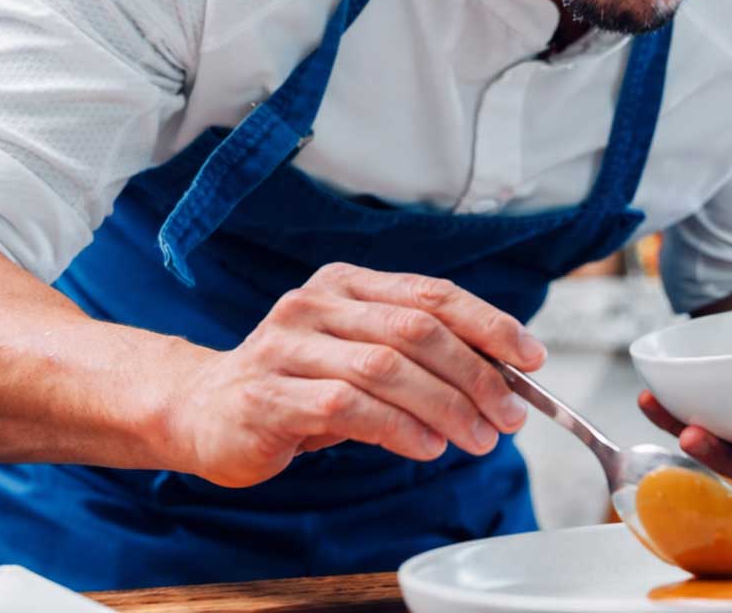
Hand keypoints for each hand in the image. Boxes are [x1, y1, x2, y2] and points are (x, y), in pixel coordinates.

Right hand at [163, 263, 544, 487]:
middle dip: (475, 375)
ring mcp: (286, 347)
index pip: (432, 293)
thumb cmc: (295, 385)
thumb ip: (417, 356)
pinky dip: (399, 429)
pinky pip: (348, 408)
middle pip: (416, 330)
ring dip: (445, 407)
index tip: (531, 358)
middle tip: (508, 416)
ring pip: (387, 368)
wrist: (200, 411)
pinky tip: (426, 447)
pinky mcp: (267, 395)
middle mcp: (315, 304)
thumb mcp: (358, 356)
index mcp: (346, 284)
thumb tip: (501, 378)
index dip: (489, 324)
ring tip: (476, 439)